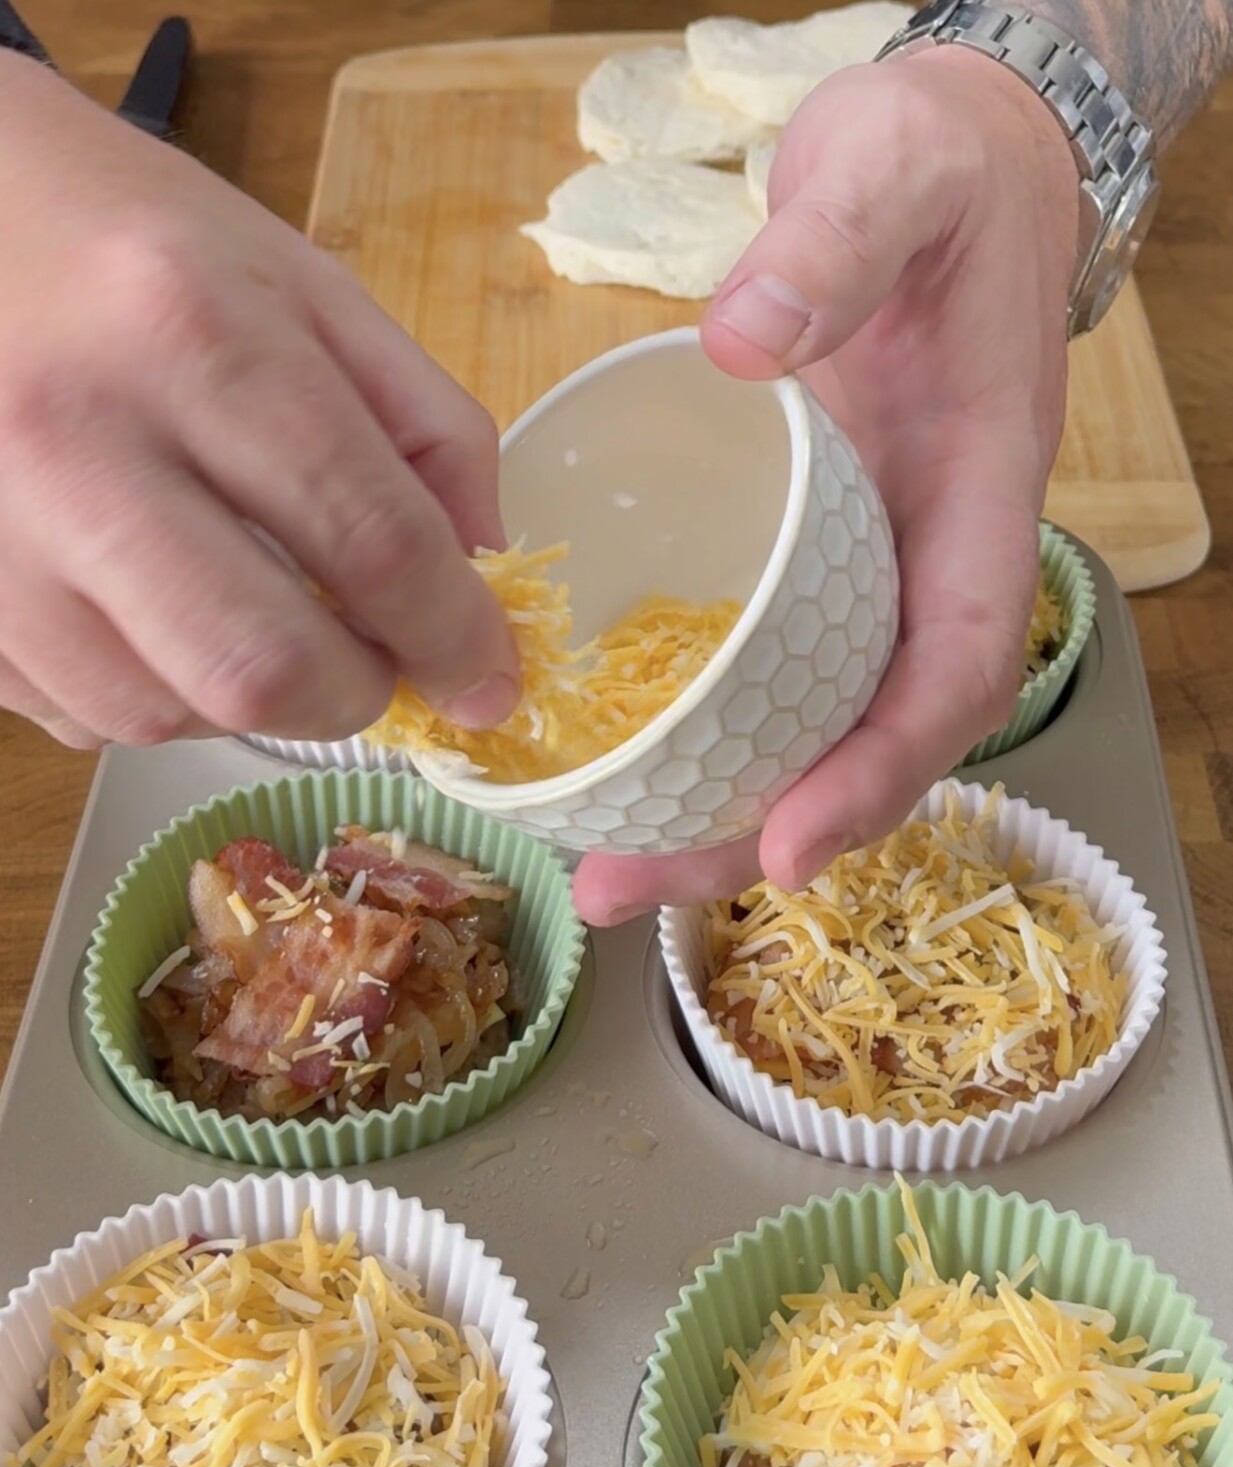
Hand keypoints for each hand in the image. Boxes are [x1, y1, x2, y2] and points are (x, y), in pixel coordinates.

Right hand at [0, 53, 516, 749]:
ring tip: (249, 610)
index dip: (454, 637)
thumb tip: (482, 578)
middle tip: (371, 663)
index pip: (370, 541)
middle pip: (261, 670)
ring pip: (171, 713)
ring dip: (249, 698)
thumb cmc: (135, 253)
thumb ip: (426, 429)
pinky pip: (91, 715)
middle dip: (353, 695)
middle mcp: (76, 444)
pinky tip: (158, 610)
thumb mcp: (308, 289)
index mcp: (191, 334)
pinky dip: (160, 691)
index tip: (485, 680)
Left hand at [574, 47, 1078, 924]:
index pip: (951, 672)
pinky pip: (761, 671)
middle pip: (865, 744)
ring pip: (807, 728)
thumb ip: (834, 247)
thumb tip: (745, 348)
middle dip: (758, 838)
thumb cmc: (933, 172)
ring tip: (599, 878)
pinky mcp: (801, 556)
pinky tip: (613, 777)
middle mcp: (920, 561)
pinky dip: (697, 738)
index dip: (881, 775)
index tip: (792, 849)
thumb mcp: (893, 173)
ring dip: (712, 817)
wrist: (949, 164)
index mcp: (972, 499)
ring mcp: (860, 567)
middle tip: (626, 891)